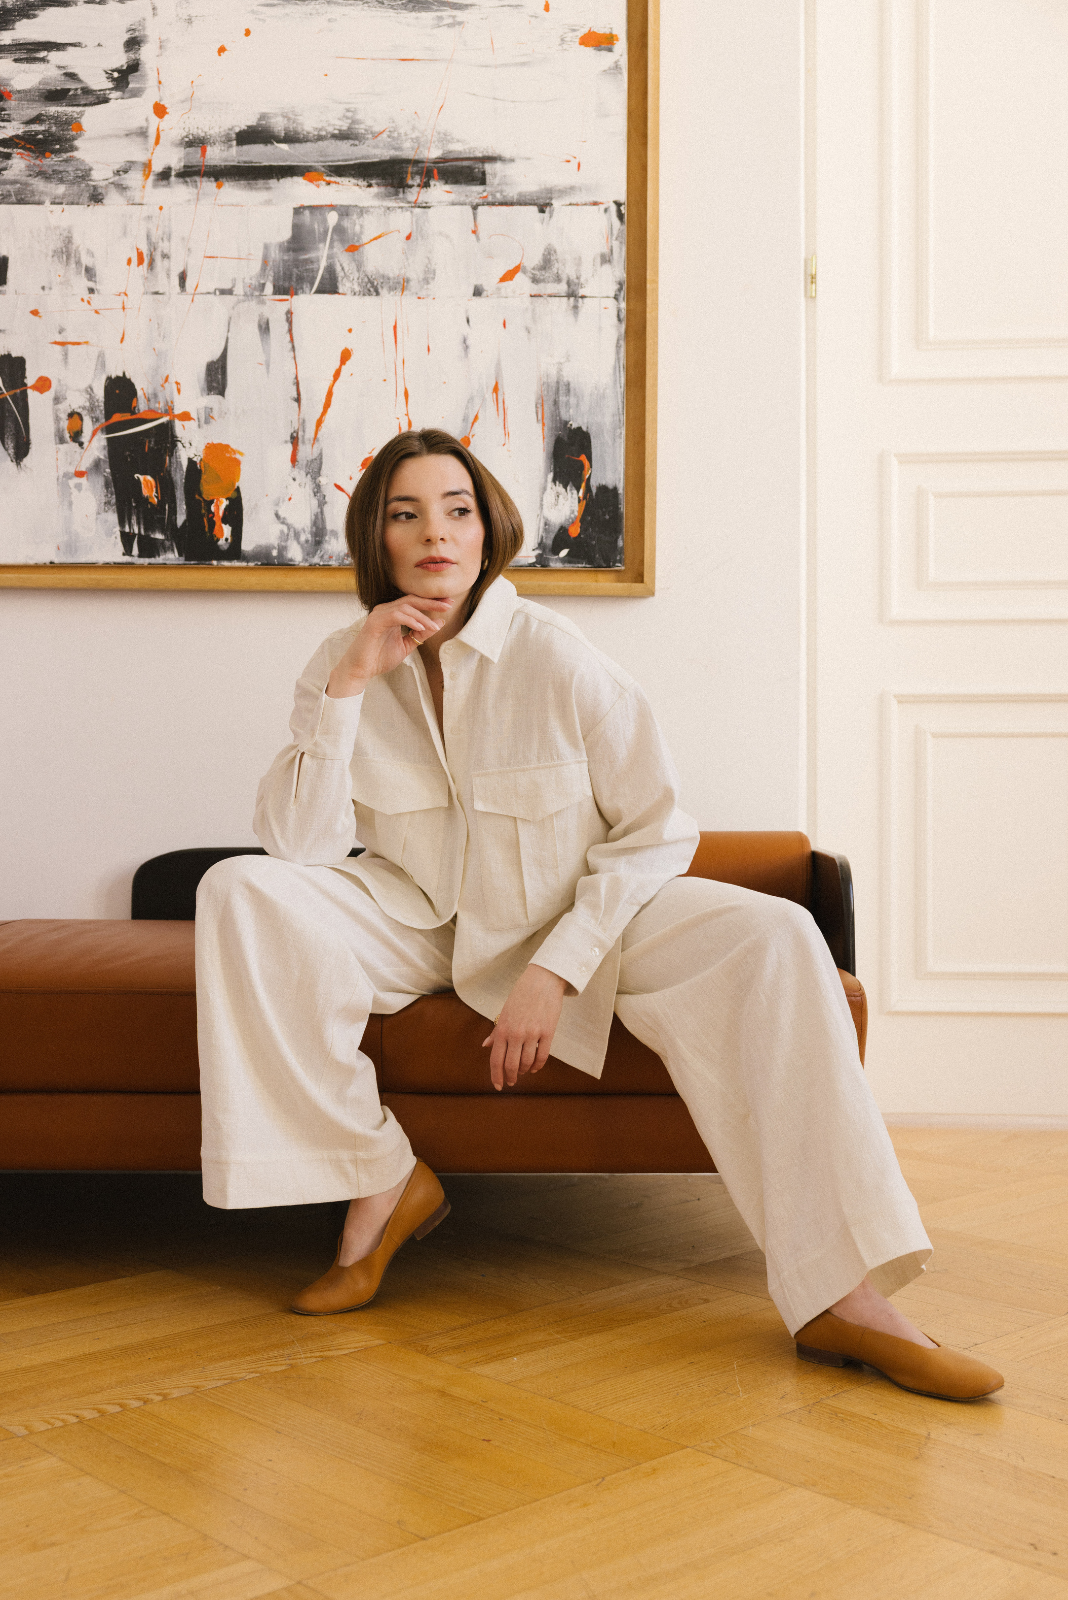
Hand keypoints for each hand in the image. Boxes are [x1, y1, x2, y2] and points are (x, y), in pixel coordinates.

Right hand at [326, 594, 451, 697]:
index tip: (448, 604)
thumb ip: (420, 635)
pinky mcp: (374, 622)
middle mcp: (385, 610)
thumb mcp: (406, 645)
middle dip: (431, 602)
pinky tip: (420, 628)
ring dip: (422, 616)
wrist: (360, 670)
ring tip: (434, 627)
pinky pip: (396, 615)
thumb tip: (439, 623)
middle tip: (448, 605)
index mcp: (393, 614)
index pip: (414, 603)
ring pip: (405, 607)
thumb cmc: (379, 658)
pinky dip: (410, 620)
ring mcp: (379, 614)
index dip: (432, 602)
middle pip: (412, 600)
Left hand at [482, 964, 566, 1089]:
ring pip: (526, 1062)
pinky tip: (534, 1067)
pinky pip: (542, 1056)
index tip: (498, 1086)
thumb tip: (485, 1046)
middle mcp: (516, 1033)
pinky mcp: (547, 1032)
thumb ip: (496, 1031)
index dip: (496, 1076)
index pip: (496, 1059)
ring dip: (524, 1070)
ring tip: (523, 1071)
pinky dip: (538, 1065)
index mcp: (502, 1028)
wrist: (543, 980)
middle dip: (510, 1077)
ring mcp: (532, 1033)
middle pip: (510, 1065)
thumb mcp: (504, 1012)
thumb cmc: (521, 995)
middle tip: (511, 1082)